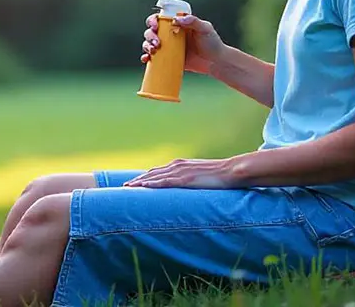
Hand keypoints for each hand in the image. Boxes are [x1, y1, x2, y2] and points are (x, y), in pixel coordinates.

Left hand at [123, 158, 240, 188]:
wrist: (231, 170)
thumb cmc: (218, 176)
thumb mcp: (200, 177)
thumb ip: (191, 181)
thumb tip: (186, 190)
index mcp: (180, 165)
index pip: (157, 171)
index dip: (144, 177)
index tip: (133, 183)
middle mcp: (177, 165)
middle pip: (151, 173)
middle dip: (137, 180)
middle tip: (124, 186)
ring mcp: (180, 171)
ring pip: (154, 176)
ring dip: (140, 182)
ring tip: (127, 188)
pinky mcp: (185, 179)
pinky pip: (165, 182)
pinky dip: (152, 184)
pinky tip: (143, 187)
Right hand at [140, 13, 225, 74]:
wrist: (216, 62)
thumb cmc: (212, 43)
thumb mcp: (205, 29)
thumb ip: (193, 21)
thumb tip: (176, 19)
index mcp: (177, 24)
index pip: (160, 19)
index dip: (153, 20)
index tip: (155, 25)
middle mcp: (170, 35)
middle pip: (151, 31)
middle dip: (149, 35)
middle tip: (157, 42)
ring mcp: (168, 48)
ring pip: (149, 43)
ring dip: (146, 45)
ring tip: (153, 50)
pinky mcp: (168, 60)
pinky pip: (153, 58)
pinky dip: (146, 57)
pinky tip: (146, 59)